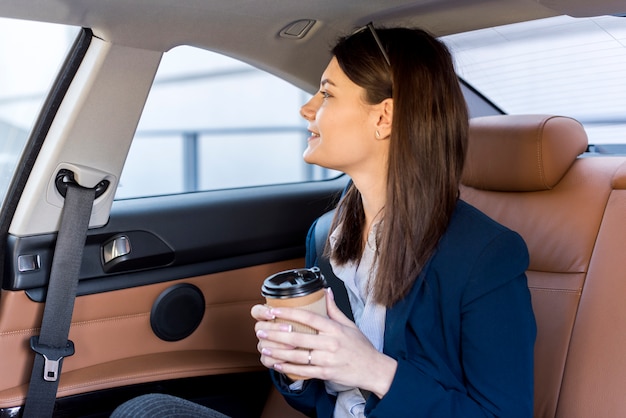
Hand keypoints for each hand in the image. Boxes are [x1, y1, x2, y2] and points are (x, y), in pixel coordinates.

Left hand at [251, 288, 396, 397]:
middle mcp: (330, 343)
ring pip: (297, 355)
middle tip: (262, 330)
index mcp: (334, 329)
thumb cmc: (361, 347)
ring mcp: (327, 360)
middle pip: (298, 337)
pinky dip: (288, 368)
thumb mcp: (349, 324)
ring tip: (264, 347)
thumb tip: (325, 291)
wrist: (374, 369)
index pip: (308, 318)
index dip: (289, 313)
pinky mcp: (325, 374)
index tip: (274, 311)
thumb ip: (334, 309)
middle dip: (277, 334)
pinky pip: (303, 371)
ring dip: (278, 352)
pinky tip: (277, 363)